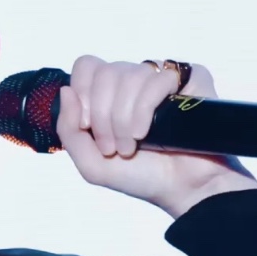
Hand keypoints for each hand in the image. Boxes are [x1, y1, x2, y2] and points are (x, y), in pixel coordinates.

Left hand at [56, 56, 256, 218]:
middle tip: (112, 147)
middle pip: (104, 73)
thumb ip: (68, 129)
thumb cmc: (140, 176)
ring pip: (129, 76)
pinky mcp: (190, 79)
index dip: (83, 94)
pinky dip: (144, 110)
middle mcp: (135, 81)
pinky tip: (147, 133)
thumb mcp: (91, 163)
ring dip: (123, 119)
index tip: (88, 127)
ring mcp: (162, 78)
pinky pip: (157, 79)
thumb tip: (66, 90)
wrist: (182, 189)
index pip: (87, 66)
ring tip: (131, 146)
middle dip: (102, 116)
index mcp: (111, 93)